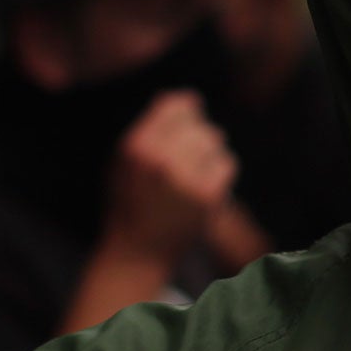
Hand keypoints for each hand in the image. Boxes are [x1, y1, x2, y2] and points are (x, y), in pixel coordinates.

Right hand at [101, 90, 237, 265]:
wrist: (138, 253)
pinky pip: (226, 164)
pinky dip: (219, 174)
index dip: (187, 109)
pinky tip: (204, 188)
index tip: (189, 121)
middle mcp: (160, 158)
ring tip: (192, 175)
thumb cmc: (130, 203)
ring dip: (209, 155)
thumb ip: (149, 127)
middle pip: (199, 124)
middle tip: (188, 160)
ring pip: (215, 142)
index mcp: (136, 145)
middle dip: (197, 138)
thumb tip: (186, 97)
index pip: (176, 105)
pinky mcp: (206, 196)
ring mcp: (184, 177)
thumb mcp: (123, 161)